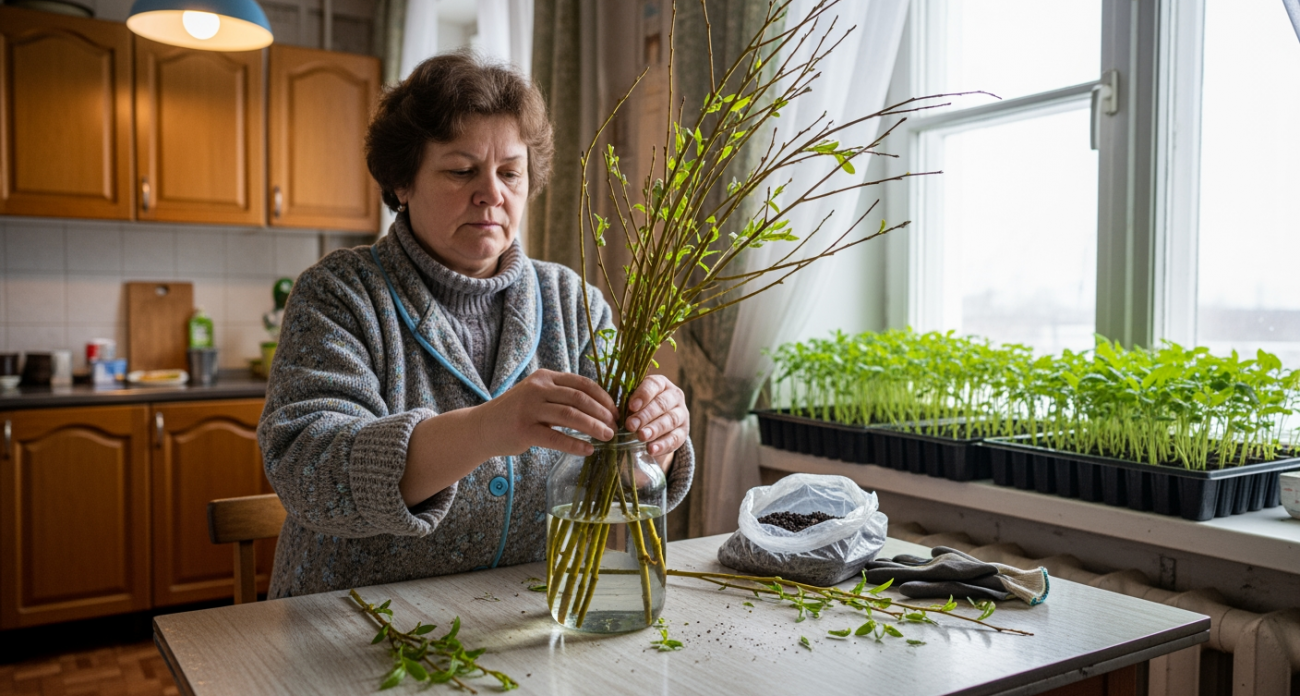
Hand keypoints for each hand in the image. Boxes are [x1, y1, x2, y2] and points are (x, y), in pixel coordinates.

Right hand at [481, 369, 617, 456]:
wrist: (482, 427)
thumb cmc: (516, 413)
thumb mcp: (538, 396)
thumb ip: (562, 397)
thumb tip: (599, 408)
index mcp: (545, 378)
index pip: (582, 383)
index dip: (603, 397)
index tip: (615, 411)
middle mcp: (537, 389)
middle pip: (579, 398)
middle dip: (602, 413)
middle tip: (615, 426)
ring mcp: (529, 409)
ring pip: (570, 416)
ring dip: (593, 427)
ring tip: (607, 437)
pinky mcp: (524, 430)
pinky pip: (556, 438)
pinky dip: (575, 445)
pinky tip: (588, 450)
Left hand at [624, 375, 689, 466]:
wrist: (657, 426)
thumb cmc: (640, 409)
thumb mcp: (633, 403)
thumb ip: (627, 405)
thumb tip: (613, 413)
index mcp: (661, 384)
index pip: (653, 385)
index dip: (643, 395)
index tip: (631, 406)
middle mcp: (674, 396)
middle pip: (662, 404)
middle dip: (645, 415)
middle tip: (631, 425)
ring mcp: (681, 414)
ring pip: (670, 420)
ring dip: (655, 429)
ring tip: (641, 437)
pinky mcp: (684, 432)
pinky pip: (675, 438)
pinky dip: (663, 445)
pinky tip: (651, 450)